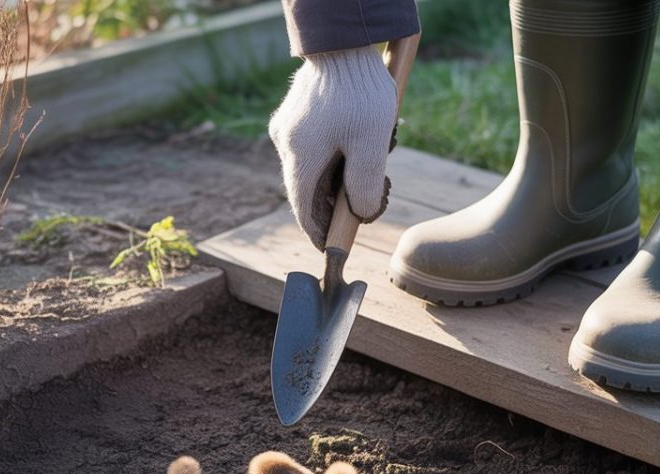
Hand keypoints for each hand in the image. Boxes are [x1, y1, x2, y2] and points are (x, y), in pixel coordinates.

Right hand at [268, 45, 398, 249]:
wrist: (343, 39)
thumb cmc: (359, 91)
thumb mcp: (372, 144)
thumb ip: (366, 185)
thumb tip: (361, 214)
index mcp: (300, 158)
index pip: (303, 210)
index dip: (319, 233)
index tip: (332, 248)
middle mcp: (286, 144)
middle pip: (308, 189)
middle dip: (333, 204)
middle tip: (361, 208)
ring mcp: (288, 127)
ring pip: (311, 165)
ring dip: (335, 177)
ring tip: (366, 170)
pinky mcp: (296, 112)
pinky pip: (312, 145)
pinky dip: (331, 155)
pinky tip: (355, 145)